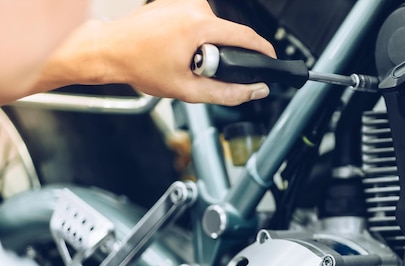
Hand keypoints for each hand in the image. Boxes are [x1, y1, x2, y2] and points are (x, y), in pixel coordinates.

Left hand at [101, 0, 275, 104]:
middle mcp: (193, 6)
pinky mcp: (175, 2)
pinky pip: (198, 22)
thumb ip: (228, 93)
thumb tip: (255, 90)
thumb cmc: (139, 66)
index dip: (263, 51)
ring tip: (182, 60)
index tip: (271, 60)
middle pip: (229, 34)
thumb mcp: (188, 90)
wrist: (109, 51)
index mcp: (199, 25)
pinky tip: (175, 49)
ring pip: (214, 29)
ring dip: (208, 47)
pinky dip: (196, 38)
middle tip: (200, 72)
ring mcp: (183, 1)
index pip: (246, 36)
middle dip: (224, 56)